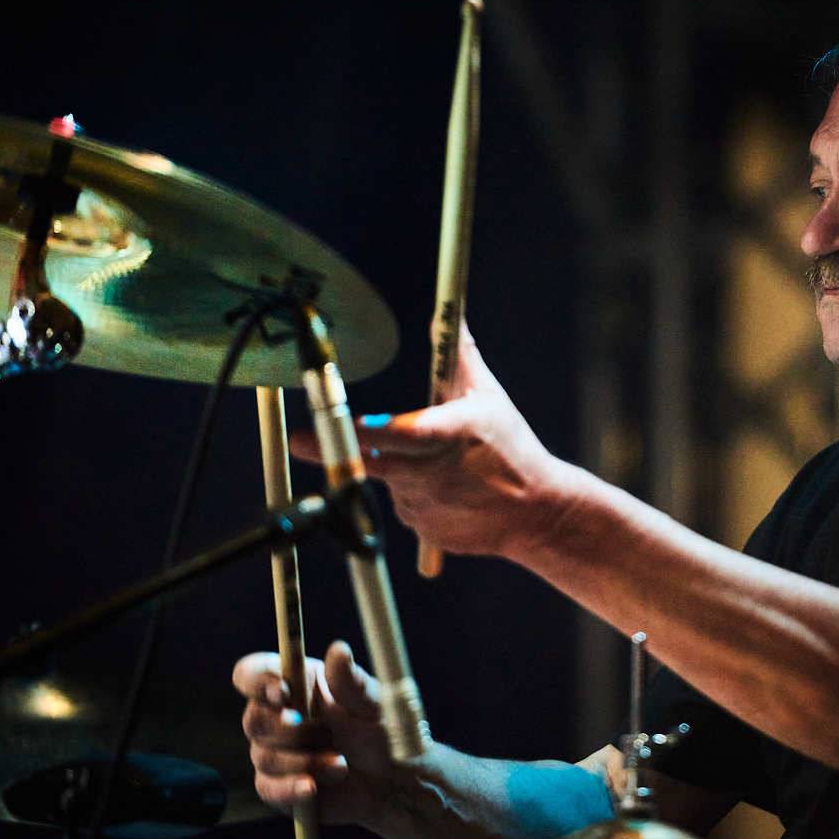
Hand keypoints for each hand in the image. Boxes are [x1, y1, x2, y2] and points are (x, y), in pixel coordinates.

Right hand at [233, 640, 392, 825]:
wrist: (396, 783)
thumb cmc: (388, 733)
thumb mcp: (377, 706)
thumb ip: (354, 683)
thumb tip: (338, 650)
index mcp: (300, 682)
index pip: (254, 673)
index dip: (259, 681)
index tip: (283, 693)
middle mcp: (283, 714)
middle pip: (254, 717)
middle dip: (285, 728)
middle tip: (324, 734)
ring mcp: (278, 752)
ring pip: (264, 755)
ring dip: (303, 761)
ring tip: (341, 765)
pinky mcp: (280, 786)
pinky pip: (268, 788)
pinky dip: (290, 788)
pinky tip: (312, 788)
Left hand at [289, 323, 572, 560]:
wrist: (538, 512)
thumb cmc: (511, 446)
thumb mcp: (488, 396)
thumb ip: (459, 354)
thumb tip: (449, 310)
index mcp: (449, 434)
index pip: (396, 433)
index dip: (356, 431)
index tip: (314, 428)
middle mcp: (434, 472)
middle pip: (371, 462)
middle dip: (334, 451)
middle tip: (300, 440)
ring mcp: (426, 505)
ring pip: (387, 480)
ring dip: (397, 469)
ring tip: (440, 470)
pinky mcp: (422, 528)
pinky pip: (401, 505)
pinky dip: (413, 495)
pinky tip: (447, 493)